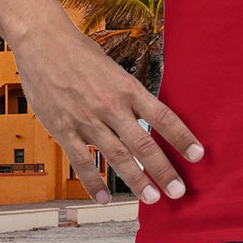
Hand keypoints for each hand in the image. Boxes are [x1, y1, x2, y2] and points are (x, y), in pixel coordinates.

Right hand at [10, 27, 204, 204]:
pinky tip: (105, 199)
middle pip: (143, 143)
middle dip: (163, 170)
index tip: (198, 154)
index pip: (162, 116)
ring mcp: (87, 119)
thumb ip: (127, 95)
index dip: (182, 137)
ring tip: (151, 198)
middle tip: (178, 191)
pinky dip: (93, 183)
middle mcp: (111, 105)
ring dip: (136, 180)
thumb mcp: (114, 69)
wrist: (44, 43)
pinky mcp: (63, 129)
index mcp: (128, 87)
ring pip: (116, 156)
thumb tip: (146, 117)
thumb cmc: (81, 53)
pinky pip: (81, 162)